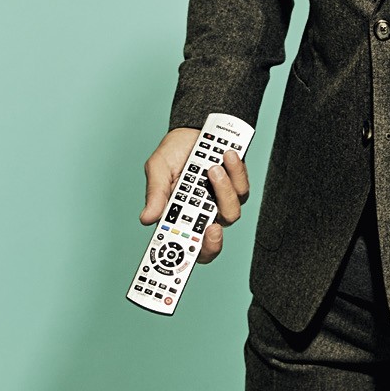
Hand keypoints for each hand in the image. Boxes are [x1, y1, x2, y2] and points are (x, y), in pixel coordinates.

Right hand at [140, 127, 249, 264]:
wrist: (196, 127)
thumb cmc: (175, 152)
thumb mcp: (158, 170)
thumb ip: (156, 194)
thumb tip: (147, 219)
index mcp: (181, 217)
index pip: (185, 249)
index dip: (185, 263)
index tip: (183, 263)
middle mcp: (204, 214)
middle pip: (212, 242)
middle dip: (213, 241)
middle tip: (210, 227)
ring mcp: (222, 201)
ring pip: (231, 212)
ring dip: (222, 192)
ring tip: (212, 169)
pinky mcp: (238, 184)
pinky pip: (242, 186)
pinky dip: (235, 171)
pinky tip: (226, 155)